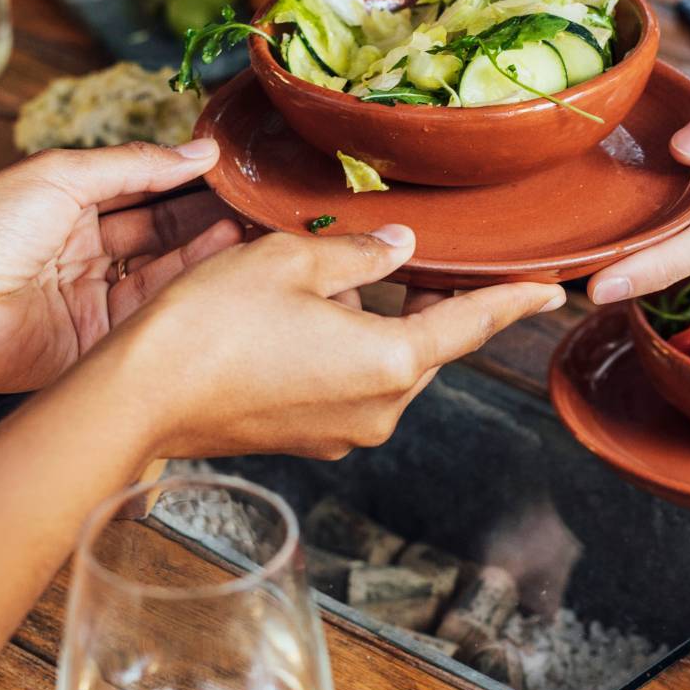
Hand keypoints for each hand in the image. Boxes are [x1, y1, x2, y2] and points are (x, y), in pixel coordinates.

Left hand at [0, 141, 241, 396]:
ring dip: (202, 248)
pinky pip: (150, 310)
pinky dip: (184, 285)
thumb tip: (202, 149)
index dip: (182, 178)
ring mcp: (90, 296)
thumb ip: (136, 164)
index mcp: (65, 204)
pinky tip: (219, 258)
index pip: (138, 187)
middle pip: (156, 230)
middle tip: (253, 201)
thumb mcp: (62, 174)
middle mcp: (81, 250)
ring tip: (246, 226)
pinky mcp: (97, 340)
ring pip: (160, 270)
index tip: (231, 169)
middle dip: (202, 215)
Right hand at [80, 226, 566, 458]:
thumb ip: (360, 254)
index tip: (553, 291)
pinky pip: (345, 384)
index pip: (473, 324)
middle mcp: (381, 409)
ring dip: (364, 322)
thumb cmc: (210, 323)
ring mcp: (344, 432)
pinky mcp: (309, 441)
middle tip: (386, 253)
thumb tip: (403, 248)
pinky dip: (336, 349)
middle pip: (424, 343)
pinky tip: (288, 319)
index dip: (514, 301)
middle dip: (412, 298)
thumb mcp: (290, 260)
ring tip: (308, 284)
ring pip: (381, 362)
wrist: (137, 399)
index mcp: (393, 362)